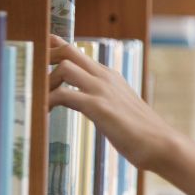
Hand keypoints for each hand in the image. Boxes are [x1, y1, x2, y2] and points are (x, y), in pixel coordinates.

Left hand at [47, 34, 178, 172]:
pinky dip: (49, 102)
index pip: (76, 51)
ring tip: (40, 101)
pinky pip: (64, 95)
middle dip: (45, 59)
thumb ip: (103, 101)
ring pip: (64, 67)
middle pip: (67, 51)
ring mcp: (102, 90)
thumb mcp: (120, 109)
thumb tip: (89, 105)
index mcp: (109, 76)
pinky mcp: (99, 107)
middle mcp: (105, 77)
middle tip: (33, 79)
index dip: (54, 49)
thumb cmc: (142, 133)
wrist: (161, 144)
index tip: (38, 58)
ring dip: (46, 82)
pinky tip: (45, 113)